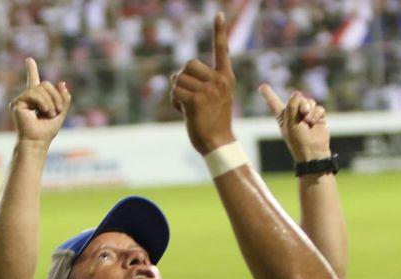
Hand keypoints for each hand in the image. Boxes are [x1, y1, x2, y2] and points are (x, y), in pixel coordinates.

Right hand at [10, 58, 70, 143]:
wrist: (37, 142)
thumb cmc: (47, 131)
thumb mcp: (60, 113)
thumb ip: (63, 99)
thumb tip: (62, 83)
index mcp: (37, 100)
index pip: (35, 82)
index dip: (31, 70)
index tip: (29, 60)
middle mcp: (28, 98)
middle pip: (45, 84)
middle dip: (56, 96)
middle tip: (56, 111)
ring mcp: (22, 100)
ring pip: (41, 88)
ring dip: (50, 102)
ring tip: (49, 114)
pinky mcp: (17, 103)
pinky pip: (34, 93)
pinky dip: (42, 102)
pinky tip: (42, 111)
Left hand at [170, 13, 235, 153]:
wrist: (217, 143)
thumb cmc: (212, 121)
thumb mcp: (212, 97)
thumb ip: (200, 82)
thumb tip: (174, 76)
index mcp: (226, 77)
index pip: (222, 49)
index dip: (219, 31)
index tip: (218, 14)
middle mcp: (220, 81)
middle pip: (188, 65)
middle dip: (182, 79)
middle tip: (189, 96)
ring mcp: (209, 90)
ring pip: (179, 79)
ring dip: (177, 92)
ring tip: (188, 107)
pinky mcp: (197, 100)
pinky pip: (175, 91)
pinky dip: (174, 102)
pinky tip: (183, 112)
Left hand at [259, 85, 329, 162]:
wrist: (313, 151)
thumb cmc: (298, 140)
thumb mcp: (290, 122)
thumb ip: (292, 105)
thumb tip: (297, 93)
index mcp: (282, 116)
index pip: (274, 103)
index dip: (268, 94)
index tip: (262, 86)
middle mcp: (294, 113)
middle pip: (297, 97)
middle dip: (300, 104)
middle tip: (302, 114)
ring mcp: (306, 114)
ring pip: (309, 101)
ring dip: (309, 109)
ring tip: (307, 120)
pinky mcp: (317, 116)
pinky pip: (318, 107)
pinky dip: (316, 114)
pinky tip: (314, 122)